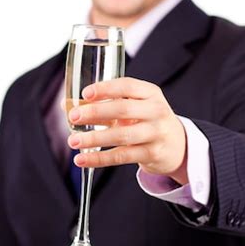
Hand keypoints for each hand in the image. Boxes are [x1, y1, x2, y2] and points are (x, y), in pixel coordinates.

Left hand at [67, 77, 187, 184]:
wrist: (177, 145)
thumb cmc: (146, 120)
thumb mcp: (132, 107)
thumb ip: (102, 104)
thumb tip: (67, 105)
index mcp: (150, 93)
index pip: (127, 86)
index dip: (105, 89)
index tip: (85, 93)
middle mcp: (156, 111)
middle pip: (123, 109)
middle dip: (96, 112)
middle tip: (73, 117)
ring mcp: (156, 133)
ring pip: (122, 136)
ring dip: (95, 138)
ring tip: (73, 140)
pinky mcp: (152, 154)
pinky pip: (122, 156)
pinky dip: (99, 158)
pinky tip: (82, 159)